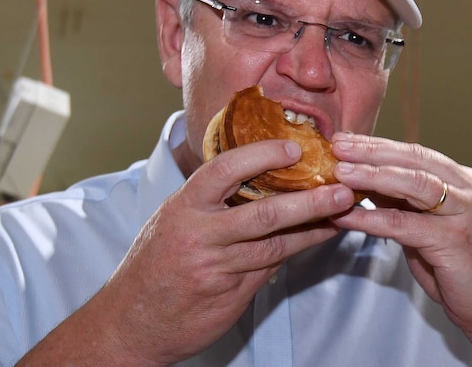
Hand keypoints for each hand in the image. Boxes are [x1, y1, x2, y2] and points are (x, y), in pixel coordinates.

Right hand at [20, 139, 354, 364]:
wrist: (129, 323)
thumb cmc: (153, 266)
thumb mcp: (172, 223)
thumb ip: (210, 205)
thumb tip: (259, 183)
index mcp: (184, 207)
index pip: (225, 170)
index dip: (262, 156)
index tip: (294, 147)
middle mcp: (199, 234)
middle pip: (264, 214)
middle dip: (309, 201)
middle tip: (342, 189)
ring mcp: (215, 267)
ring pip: (276, 245)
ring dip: (313, 228)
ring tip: (342, 213)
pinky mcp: (229, 294)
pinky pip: (270, 268)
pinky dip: (297, 251)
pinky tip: (318, 238)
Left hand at [328, 132, 471, 330]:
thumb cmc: (457, 267)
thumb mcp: (428, 226)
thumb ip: (404, 202)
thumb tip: (365, 180)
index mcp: (464, 181)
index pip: (417, 153)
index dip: (379, 145)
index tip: (346, 140)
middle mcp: (469, 190)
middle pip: (414, 160)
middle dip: (372, 151)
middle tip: (338, 146)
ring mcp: (466, 213)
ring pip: (413, 184)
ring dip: (372, 176)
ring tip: (340, 173)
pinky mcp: (456, 240)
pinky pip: (404, 224)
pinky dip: (371, 219)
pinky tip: (346, 217)